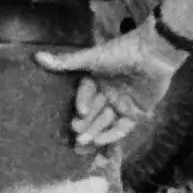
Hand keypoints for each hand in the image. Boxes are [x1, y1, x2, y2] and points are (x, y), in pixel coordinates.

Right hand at [37, 28, 186, 154]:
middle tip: (76, 134)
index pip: (85, 95)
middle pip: (93, 111)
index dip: (82, 103)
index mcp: (97, 80)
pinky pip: (122, 127)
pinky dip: (112, 134)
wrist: (155, 53)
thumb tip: (37, 57)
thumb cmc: (123, 51)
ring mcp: (122, 103)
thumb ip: (66, 62)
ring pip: (105, 121)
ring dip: (95, 130)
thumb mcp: (93, 57)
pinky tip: (100, 141)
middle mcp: (108, 93)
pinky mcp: (136, 112)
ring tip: (84, 141)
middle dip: (85, 123)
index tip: (80, 112)